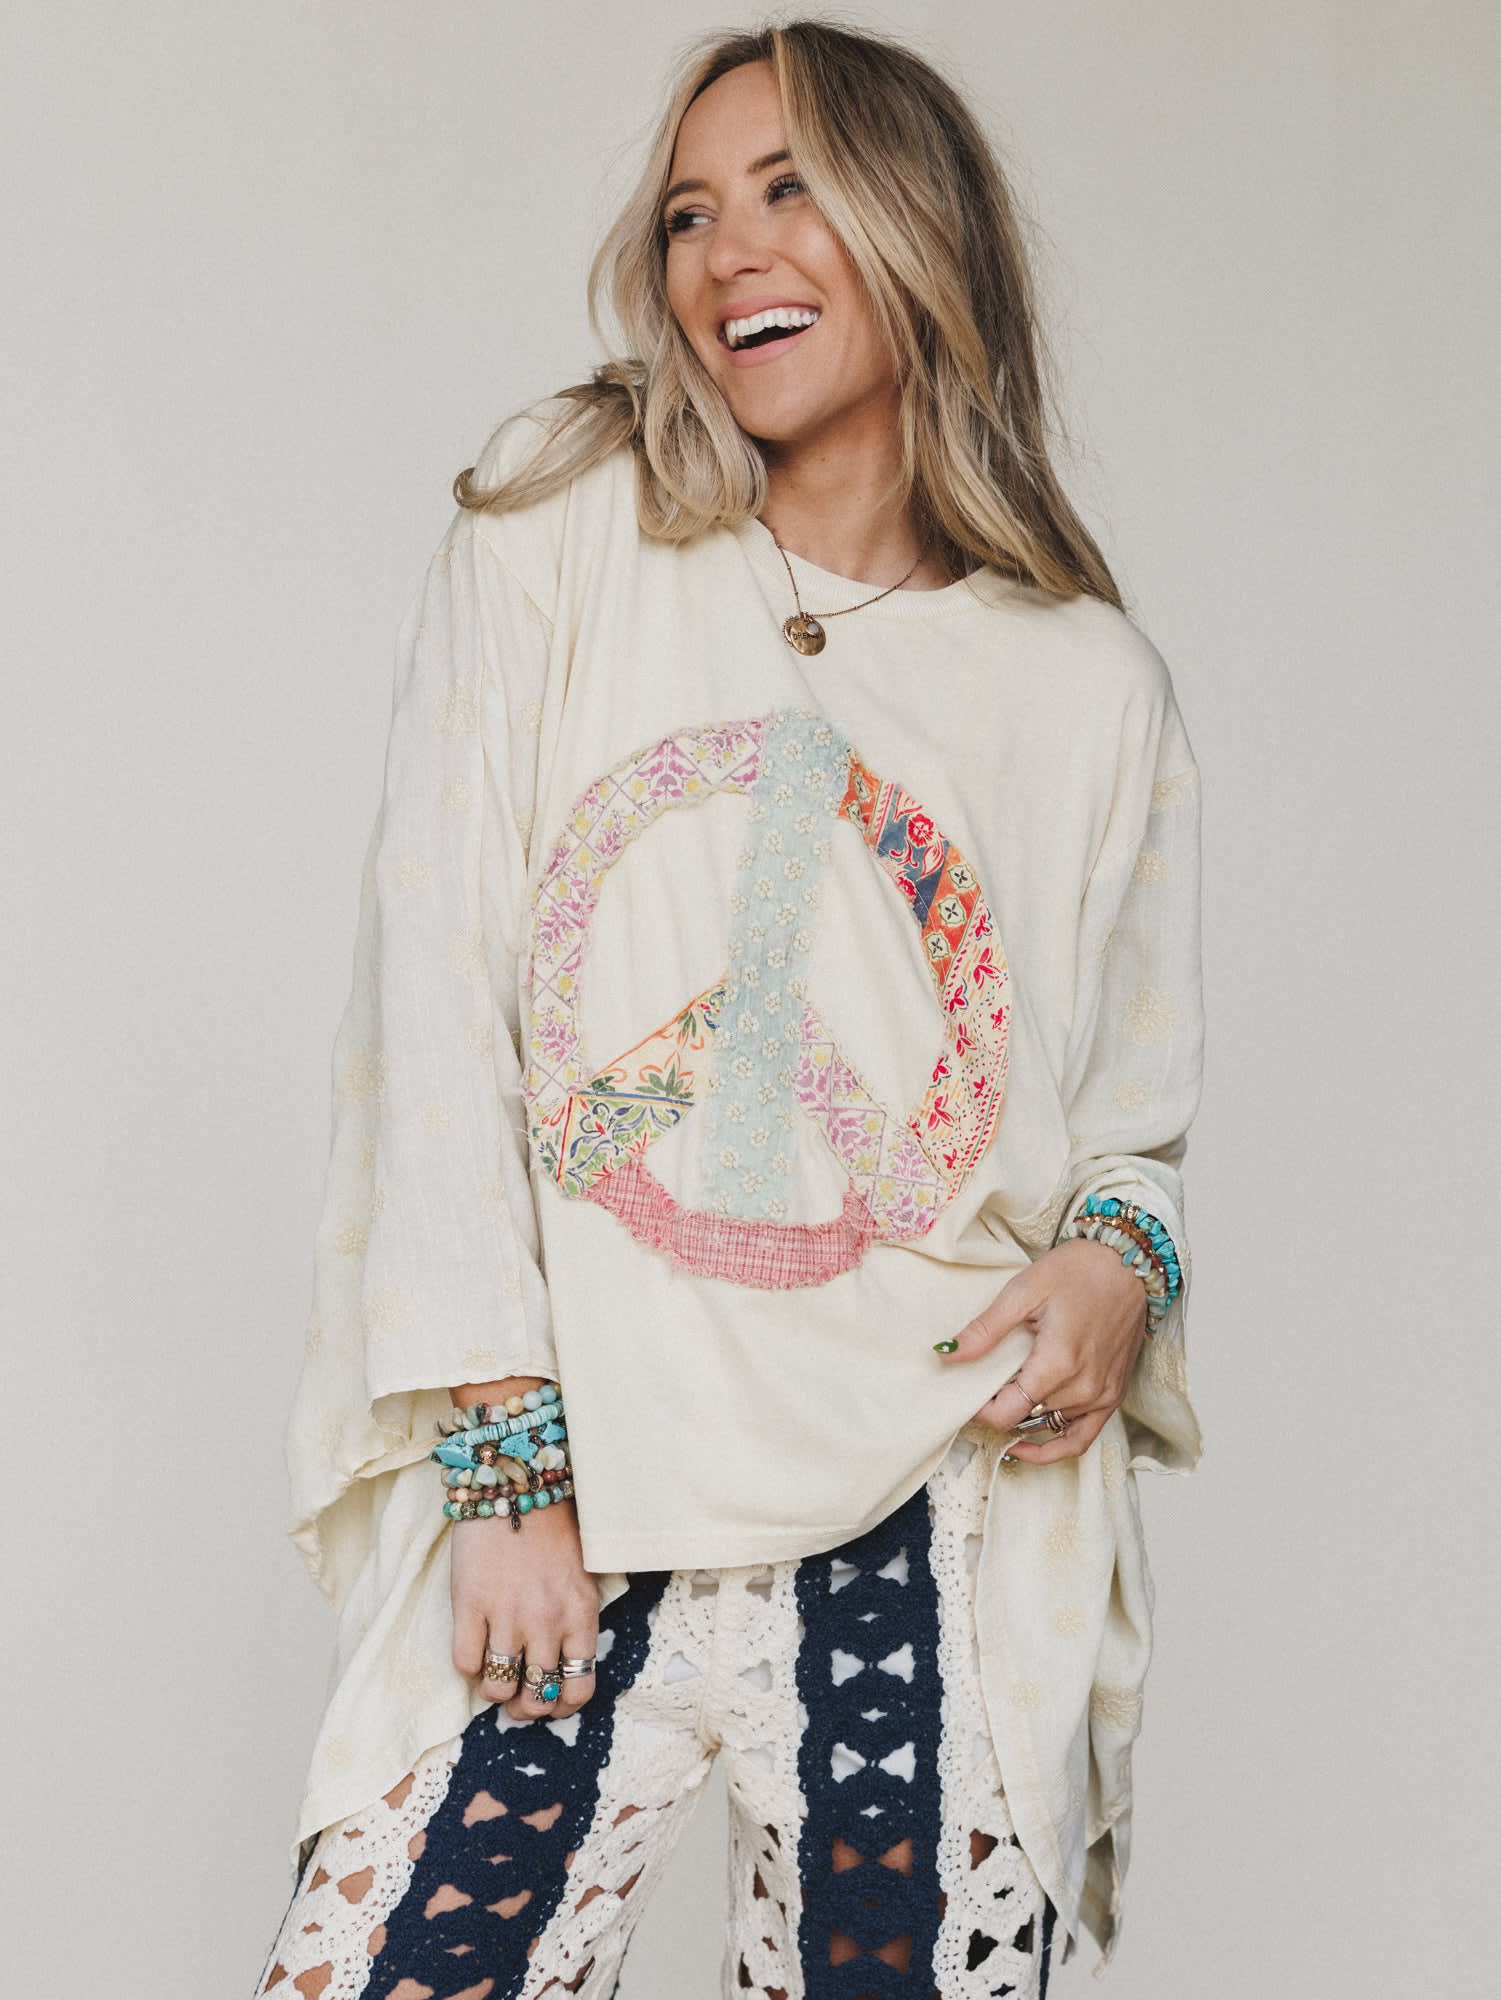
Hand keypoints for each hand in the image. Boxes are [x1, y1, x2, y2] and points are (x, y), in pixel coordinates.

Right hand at [449, 1497, 598, 1719]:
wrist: (515, 1483)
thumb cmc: (552, 1529)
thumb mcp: (582, 1577)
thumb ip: (575, 1622)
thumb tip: (562, 1668)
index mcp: (581, 1615)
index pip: (580, 1688)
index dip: (563, 1706)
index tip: (551, 1700)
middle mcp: (547, 1621)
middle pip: (537, 1698)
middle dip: (526, 1708)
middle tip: (518, 1697)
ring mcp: (507, 1615)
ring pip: (498, 1688)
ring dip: (495, 1689)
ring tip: (494, 1672)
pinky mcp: (470, 1604)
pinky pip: (465, 1663)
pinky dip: (468, 1663)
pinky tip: (474, 1644)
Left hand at [937, 1237, 1149, 1461]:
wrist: (1128, 1263)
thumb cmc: (1079, 1271)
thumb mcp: (1023, 1291)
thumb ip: (986, 1329)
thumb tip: (948, 1354)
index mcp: (1057, 1364)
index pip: (1006, 1413)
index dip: (979, 1410)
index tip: (964, 1393)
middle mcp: (1083, 1388)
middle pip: (1025, 1419)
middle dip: (997, 1407)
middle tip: (978, 1389)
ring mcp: (1101, 1395)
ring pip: (1048, 1426)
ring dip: (1022, 1420)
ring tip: (1000, 1402)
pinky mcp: (1113, 1395)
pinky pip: (1082, 1438)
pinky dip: (1055, 1447)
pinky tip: (1029, 1443)